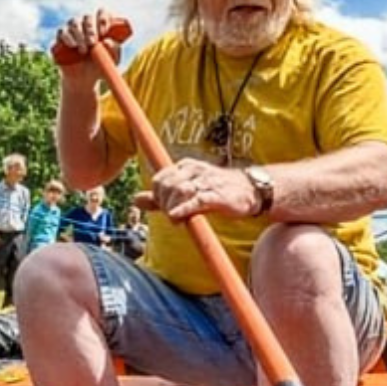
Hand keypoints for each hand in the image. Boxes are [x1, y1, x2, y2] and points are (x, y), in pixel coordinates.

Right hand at [55, 9, 123, 85]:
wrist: (84, 78)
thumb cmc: (100, 65)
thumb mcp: (112, 60)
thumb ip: (114, 50)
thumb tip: (107, 41)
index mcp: (100, 25)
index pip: (102, 13)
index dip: (103, 19)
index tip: (104, 33)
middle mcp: (86, 24)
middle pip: (87, 17)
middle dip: (90, 29)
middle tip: (93, 43)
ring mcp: (73, 30)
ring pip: (74, 23)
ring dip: (79, 35)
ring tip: (83, 50)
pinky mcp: (62, 38)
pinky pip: (62, 32)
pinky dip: (67, 37)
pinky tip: (72, 45)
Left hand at [134, 158, 260, 221]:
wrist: (251, 191)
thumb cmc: (217, 191)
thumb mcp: (186, 192)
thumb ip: (161, 198)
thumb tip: (135, 200)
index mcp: (185, 166)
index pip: (159, 179)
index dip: (156, 196)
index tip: (164, 207)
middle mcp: (194, 170)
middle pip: (166, 185)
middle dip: (163, 203)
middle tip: (172, 215)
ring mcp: (206, 181)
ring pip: (178, 191)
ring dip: (172, 208)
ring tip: (177, 219)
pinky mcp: (216, 195)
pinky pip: (196, 200)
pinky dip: (183, 208)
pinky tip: (176, 217)